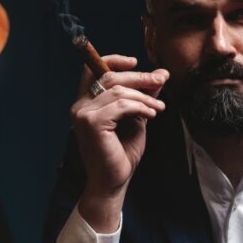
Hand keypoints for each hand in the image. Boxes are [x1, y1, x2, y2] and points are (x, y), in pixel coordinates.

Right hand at [70, 55, 168, 231]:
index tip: (136, 61)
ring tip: (159, 108)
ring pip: (117, 90)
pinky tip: (151, 115)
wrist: (113, 182)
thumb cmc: (122, 154)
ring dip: (144, 96)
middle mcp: (80, 106)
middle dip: (139, 77)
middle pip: (110, 77)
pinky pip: (120, 105)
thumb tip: (160, 75)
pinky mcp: (91, 123)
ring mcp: (83, 114)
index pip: (93, 70)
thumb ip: (143, 97)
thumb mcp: (136, 119)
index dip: (114, 60)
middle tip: (162, 81)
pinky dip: (140, 107)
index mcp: (86, 103)